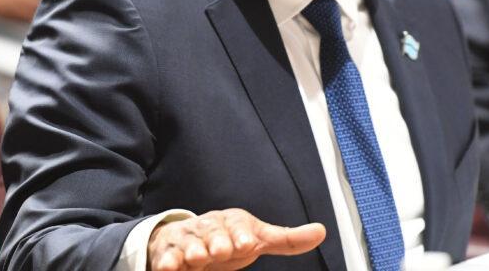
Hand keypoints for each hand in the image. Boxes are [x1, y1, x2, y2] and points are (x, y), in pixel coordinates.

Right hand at [148, 209, 325, 270]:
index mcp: (231, 222)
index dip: (242, 233)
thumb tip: (321, 231)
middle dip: (216, 241)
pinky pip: (166, 256)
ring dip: (191, 250)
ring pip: (188, 243)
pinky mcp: (167, 252)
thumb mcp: (256, 239)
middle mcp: (208, 227)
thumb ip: (286, 240)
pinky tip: (169, 268)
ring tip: (197, 259)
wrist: (186, 238)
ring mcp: (187, 239)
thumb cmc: (227, 240)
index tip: (248, 243)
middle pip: (212, 232)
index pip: (237, 224)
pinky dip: (167, 261)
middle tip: (220, 250)